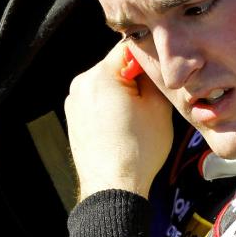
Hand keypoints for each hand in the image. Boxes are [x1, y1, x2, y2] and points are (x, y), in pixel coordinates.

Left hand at [65, 43, 173, 199]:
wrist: (113, 188)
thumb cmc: (137, 152)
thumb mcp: (159, 108)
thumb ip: (155, 76)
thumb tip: (152, 65)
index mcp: (99, 75)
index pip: (129, 48)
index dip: (150, 58)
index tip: (161, 72)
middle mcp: (81, 85)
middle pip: (116, 66)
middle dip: (135, 78)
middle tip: (153, 101)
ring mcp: (74, 103)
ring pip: (107, 85)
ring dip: (123, 94)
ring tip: (138, 119)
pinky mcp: (74, 119)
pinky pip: (97, 102)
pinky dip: (111, 108)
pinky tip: (124, 128)